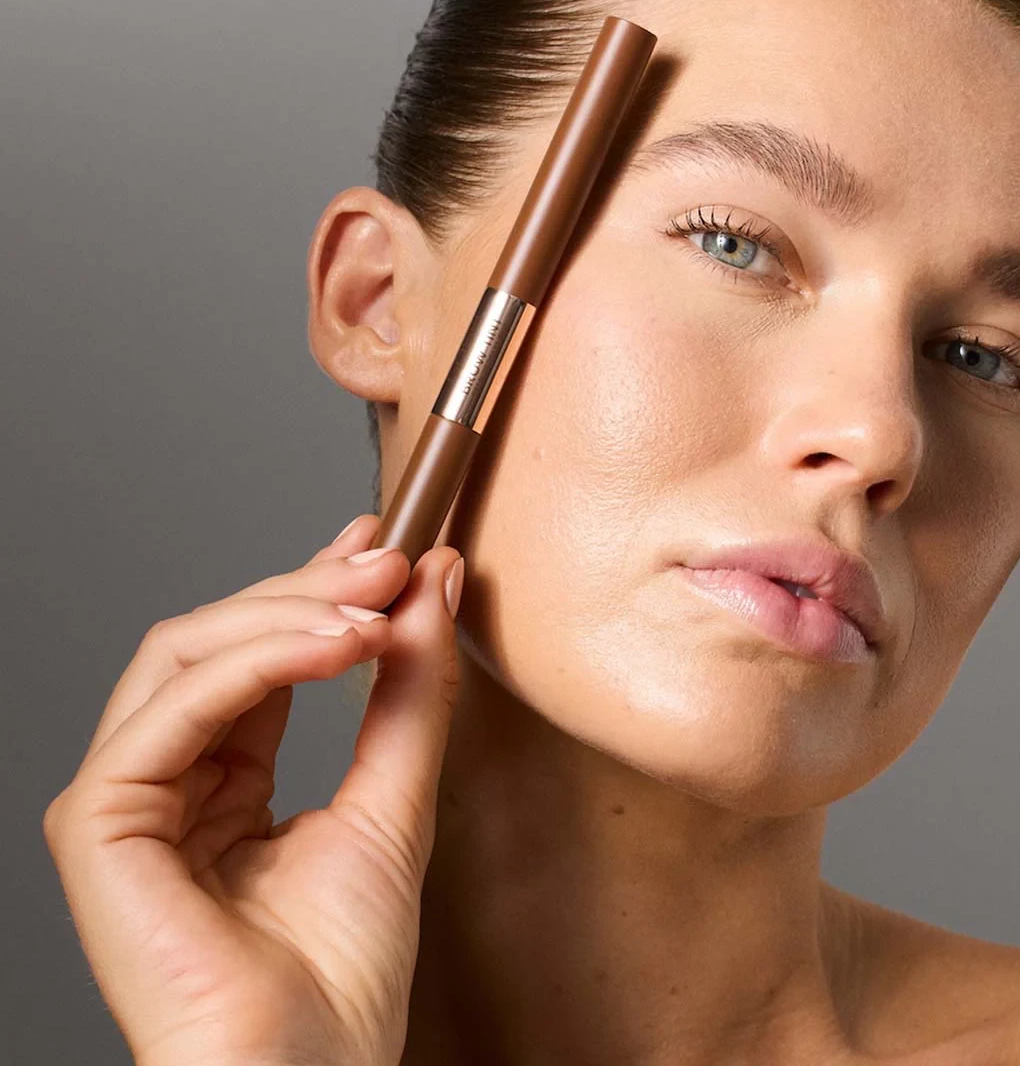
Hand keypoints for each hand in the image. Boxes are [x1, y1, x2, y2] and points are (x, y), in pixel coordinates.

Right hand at [43, 515, 463, 1065]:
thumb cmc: (344, 970)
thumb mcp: (397, 794)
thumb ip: (411, 688)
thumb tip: (428, 580)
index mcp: (227, 772)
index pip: (259, 649)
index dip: (314, 583)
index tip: (381, 541)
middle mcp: (172, 774)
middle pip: (218, 636)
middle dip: (309, 587)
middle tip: (388, 562)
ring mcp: (129, 797)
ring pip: (186, 652)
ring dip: (287, 613)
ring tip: (375, 608)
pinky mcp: (99, 824)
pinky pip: (172, 710)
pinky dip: (256, 664)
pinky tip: (337, 649)